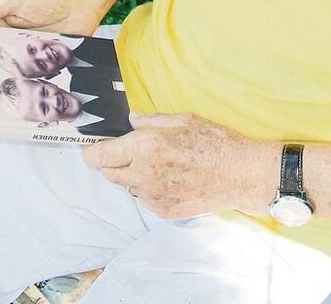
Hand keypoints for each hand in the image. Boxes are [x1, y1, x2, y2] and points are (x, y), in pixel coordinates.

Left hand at [82, 113, 276, 218]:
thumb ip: (151, 121)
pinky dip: (151, 189)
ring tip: (161, 164)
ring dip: (134, 175)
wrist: (240, 174)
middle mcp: (144, 174)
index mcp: (146, 147)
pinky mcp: (163, 211)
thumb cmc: (215, 142)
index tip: (89, 149)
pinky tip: (172, 178)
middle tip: (134, 152)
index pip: (100, 155)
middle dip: (114, 162)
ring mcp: (152, 196)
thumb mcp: (183, 119)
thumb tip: (131, 121)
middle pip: (108, 173)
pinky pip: (145, 198)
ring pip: (127, 186)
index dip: (90, 152)